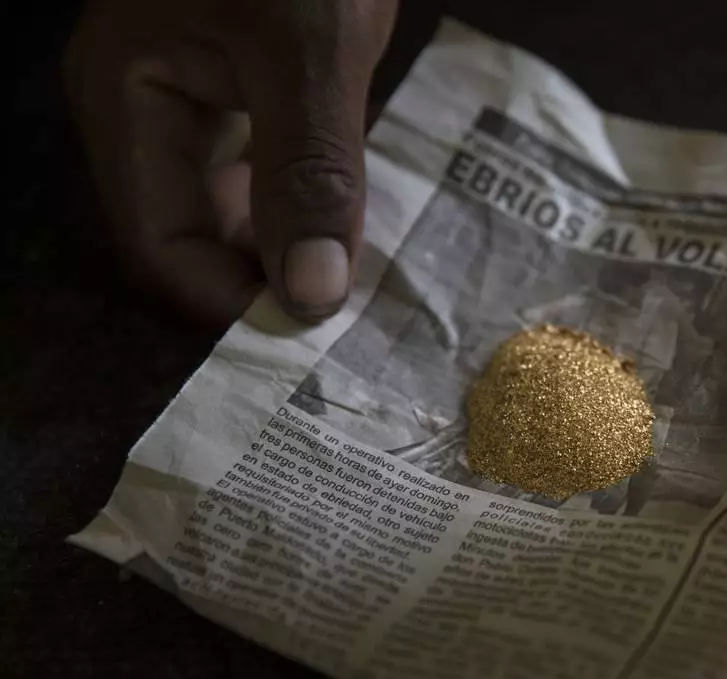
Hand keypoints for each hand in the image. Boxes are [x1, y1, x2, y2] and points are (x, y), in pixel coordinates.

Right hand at [65, 0, 399, 326]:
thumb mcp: (308, 51)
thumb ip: (307, 168)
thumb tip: (312, 294)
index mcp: (127, 99)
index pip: (161, 245)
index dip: (231, 303)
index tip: (311, 338)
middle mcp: (148, 109)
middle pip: (194, 234)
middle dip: (265, 282)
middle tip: (345, 326)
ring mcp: (196, 94)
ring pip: (235, 208)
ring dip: (292, 249)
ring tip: (358, 289)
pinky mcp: (249, 84)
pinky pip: (269, 171)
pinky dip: (307, 206)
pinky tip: (354, 231)